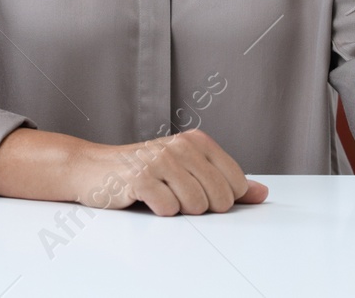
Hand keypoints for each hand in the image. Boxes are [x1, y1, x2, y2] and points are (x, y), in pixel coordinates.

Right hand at [67, 130, 268, 215]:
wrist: (92, 168)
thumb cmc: (144, 171)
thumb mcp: (188, 171)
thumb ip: (227, 182)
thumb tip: (261, 193)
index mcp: (197, 141)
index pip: (235, 184)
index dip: (221, 199)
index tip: (197, 191)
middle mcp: (180, 146)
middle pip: (219, 199)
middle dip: (201, 207)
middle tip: (176, 195)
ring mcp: (159, 160)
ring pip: (196, 206)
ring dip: (178, 210)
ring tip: (160, 195)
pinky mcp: (139, 178)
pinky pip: (169, 209)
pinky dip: (159, 211)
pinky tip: (146, 198)